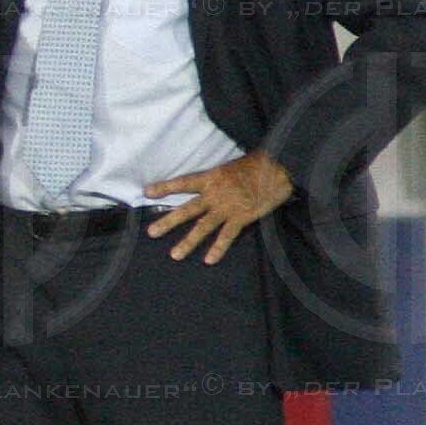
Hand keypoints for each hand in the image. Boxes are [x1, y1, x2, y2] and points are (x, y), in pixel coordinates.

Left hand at [146, 151, 293, 264]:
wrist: (279, 168)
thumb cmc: (258, 164)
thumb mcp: (231, 167)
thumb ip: (218, 178)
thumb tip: (210, 185)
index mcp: (211, 178)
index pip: (183, 183)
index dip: (165, 187)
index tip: (146, 192)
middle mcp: (214, 194)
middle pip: (186, 209)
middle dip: (168, 221)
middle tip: (151, 232)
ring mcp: (227, 207)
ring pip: (203, 227)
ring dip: (188, 241)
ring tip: (174, 255)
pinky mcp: (242, 218)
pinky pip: (227, 235)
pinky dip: (218, 248)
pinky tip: (209, 260)